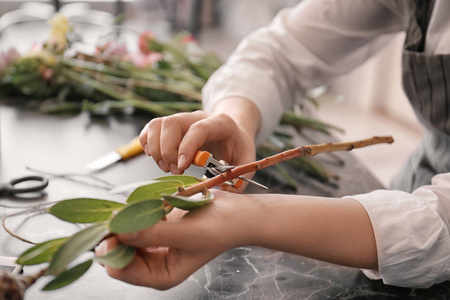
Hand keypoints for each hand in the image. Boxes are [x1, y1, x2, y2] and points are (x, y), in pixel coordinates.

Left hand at [96, 191, 254, 289]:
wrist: (237, 213)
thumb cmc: (220, 228)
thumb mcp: (187, 233)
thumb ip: (153, 233)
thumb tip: (119, 231)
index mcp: (160, 275)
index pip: (120, 268)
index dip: (112, 248)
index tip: (114, 225)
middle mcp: (154, 264)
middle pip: (117, 252)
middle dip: (116, 233)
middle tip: (119, 212)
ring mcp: (154, 245)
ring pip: (124, 236)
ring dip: (126, 220)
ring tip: (137, 207)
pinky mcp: (157, 229)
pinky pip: (135, 222)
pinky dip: (135, 212)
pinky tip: (145, 204)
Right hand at [139, 97, 259, 177]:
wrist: (232, 132)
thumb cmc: (237, 147)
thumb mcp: (246, 161)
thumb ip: (239, 178)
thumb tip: (223, 192)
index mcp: (220, 123)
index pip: (198, 128)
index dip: (187, 147)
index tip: (183, 167)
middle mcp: (197, 116)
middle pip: (172, 123)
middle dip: (168, 151)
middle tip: (176, 171)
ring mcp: (181, 119)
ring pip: (157, 125)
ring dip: (156, 150)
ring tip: (168, 167)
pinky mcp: (169, 126)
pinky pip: (150, 129)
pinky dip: (147, 144)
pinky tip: (158, 158)